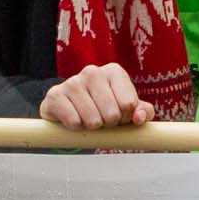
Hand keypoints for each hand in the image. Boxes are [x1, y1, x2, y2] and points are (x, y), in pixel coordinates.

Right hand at [39, 63, 153, 130]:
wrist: (70, 109)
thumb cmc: (103, 108)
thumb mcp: (126, 109)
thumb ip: (142, 112)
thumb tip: (140, 116)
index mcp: (113, 71)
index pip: (129, 104)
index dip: (126, 118)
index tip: (119, 115)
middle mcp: (93, 71)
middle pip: (112, 114)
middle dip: (108, 124)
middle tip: (102, 119)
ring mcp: (72, 82)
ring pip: (93, 120)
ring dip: (92, 127)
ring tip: (87, 119)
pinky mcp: (55, 95)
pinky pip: (74, 122)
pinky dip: (76, 128)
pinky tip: (74, 119)